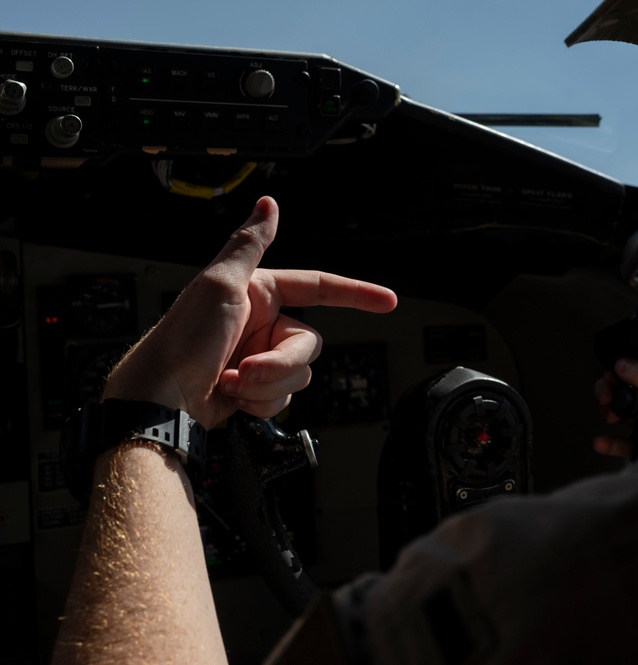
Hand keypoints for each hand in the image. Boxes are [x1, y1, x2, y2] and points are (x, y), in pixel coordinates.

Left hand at [101, 196, 397, 427]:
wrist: (161, 401)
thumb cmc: (182, 340)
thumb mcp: (218, 284)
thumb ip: (250, 243)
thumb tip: (268, 204)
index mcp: (259, 294)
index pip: (318, 287)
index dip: (355, 293)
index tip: (386, 300)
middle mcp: (262, 324)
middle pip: (309, 344)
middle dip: (282, 363)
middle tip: (250, 369)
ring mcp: (260, 359)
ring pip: (298, 375)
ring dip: (266, 384)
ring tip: (231, 382)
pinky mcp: (256, 389)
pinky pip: (282, 398)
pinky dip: (259, 402)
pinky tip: (231, 396)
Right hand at [593, 358, 637, 457]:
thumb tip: (626, 363)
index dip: (627, 375)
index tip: (611, 378)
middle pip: (632, 395)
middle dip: (614, 395)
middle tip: (605, 399)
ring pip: (626, 418)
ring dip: (610, 415)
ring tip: (607, 418)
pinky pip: (624, 442)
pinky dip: (610, 441)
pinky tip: (602, 442)